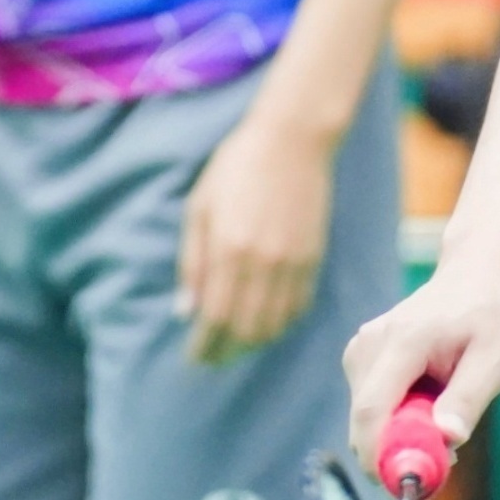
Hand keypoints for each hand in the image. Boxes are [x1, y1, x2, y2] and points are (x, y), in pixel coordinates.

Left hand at [176, 119, 335, 364]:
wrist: (293, 140)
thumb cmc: (236, 168)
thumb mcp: (199, 208)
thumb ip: (191, 262)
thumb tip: (185, 312)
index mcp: (228, 250)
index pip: (215, 318)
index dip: (203, 346)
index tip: (193, 358)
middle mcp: (262, 263)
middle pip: (245, 329)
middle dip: (225, 352)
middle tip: (211, 359)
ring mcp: (292, 263)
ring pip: (274, 325)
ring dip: (252, 343)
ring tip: (235, 346)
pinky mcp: (314, 259)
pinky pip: (298, 308)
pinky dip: (280, 325)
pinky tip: (265, 325)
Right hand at [342, 248, 499, 468]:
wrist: (481, 271)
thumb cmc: (493, 314)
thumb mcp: (496, 359)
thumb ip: (469, 399)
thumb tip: (446, 440)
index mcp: (402, 342)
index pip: (370, 410)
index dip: (379, 456)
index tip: (404, 487)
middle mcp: (371, 344)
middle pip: (364, 419)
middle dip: (397, 450)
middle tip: (446, 459)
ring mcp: (363, 348)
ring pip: (367, 416)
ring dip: (402, 431)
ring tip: (448, 411)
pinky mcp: (364, 356)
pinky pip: (372, 404)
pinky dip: (399, 417)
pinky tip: (432, 400)